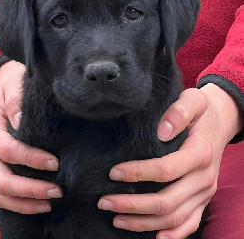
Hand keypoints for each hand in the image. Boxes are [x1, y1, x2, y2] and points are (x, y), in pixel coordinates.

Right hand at [0, 61, 62, 238]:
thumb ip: (17, 101)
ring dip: (22, 204)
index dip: (31, 159)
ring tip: (48, 205)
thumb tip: (20, 120)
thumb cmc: (14, 88)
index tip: (55, 163)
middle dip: (30, 189)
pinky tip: (2, 234)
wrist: (6, 91)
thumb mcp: (15, 87)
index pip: (8, 151)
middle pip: (2, 180)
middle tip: (58, 191)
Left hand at [98, 84, 242, 238]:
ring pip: (174, 217)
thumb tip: (162, 131)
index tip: (113, 173)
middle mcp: (204, 178)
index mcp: (199, 154)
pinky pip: (190, 223)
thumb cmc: (202, 110)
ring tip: (116, 218)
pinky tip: (152, 236)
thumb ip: (179, 112)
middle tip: (105, 201)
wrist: (221, 120)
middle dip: (132, 205)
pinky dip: (172, 234)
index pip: (165, 170)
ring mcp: (205, 192)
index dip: (137, 174)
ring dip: (143, 222)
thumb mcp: (194, 100)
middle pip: (167, 201)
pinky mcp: (204, 199)